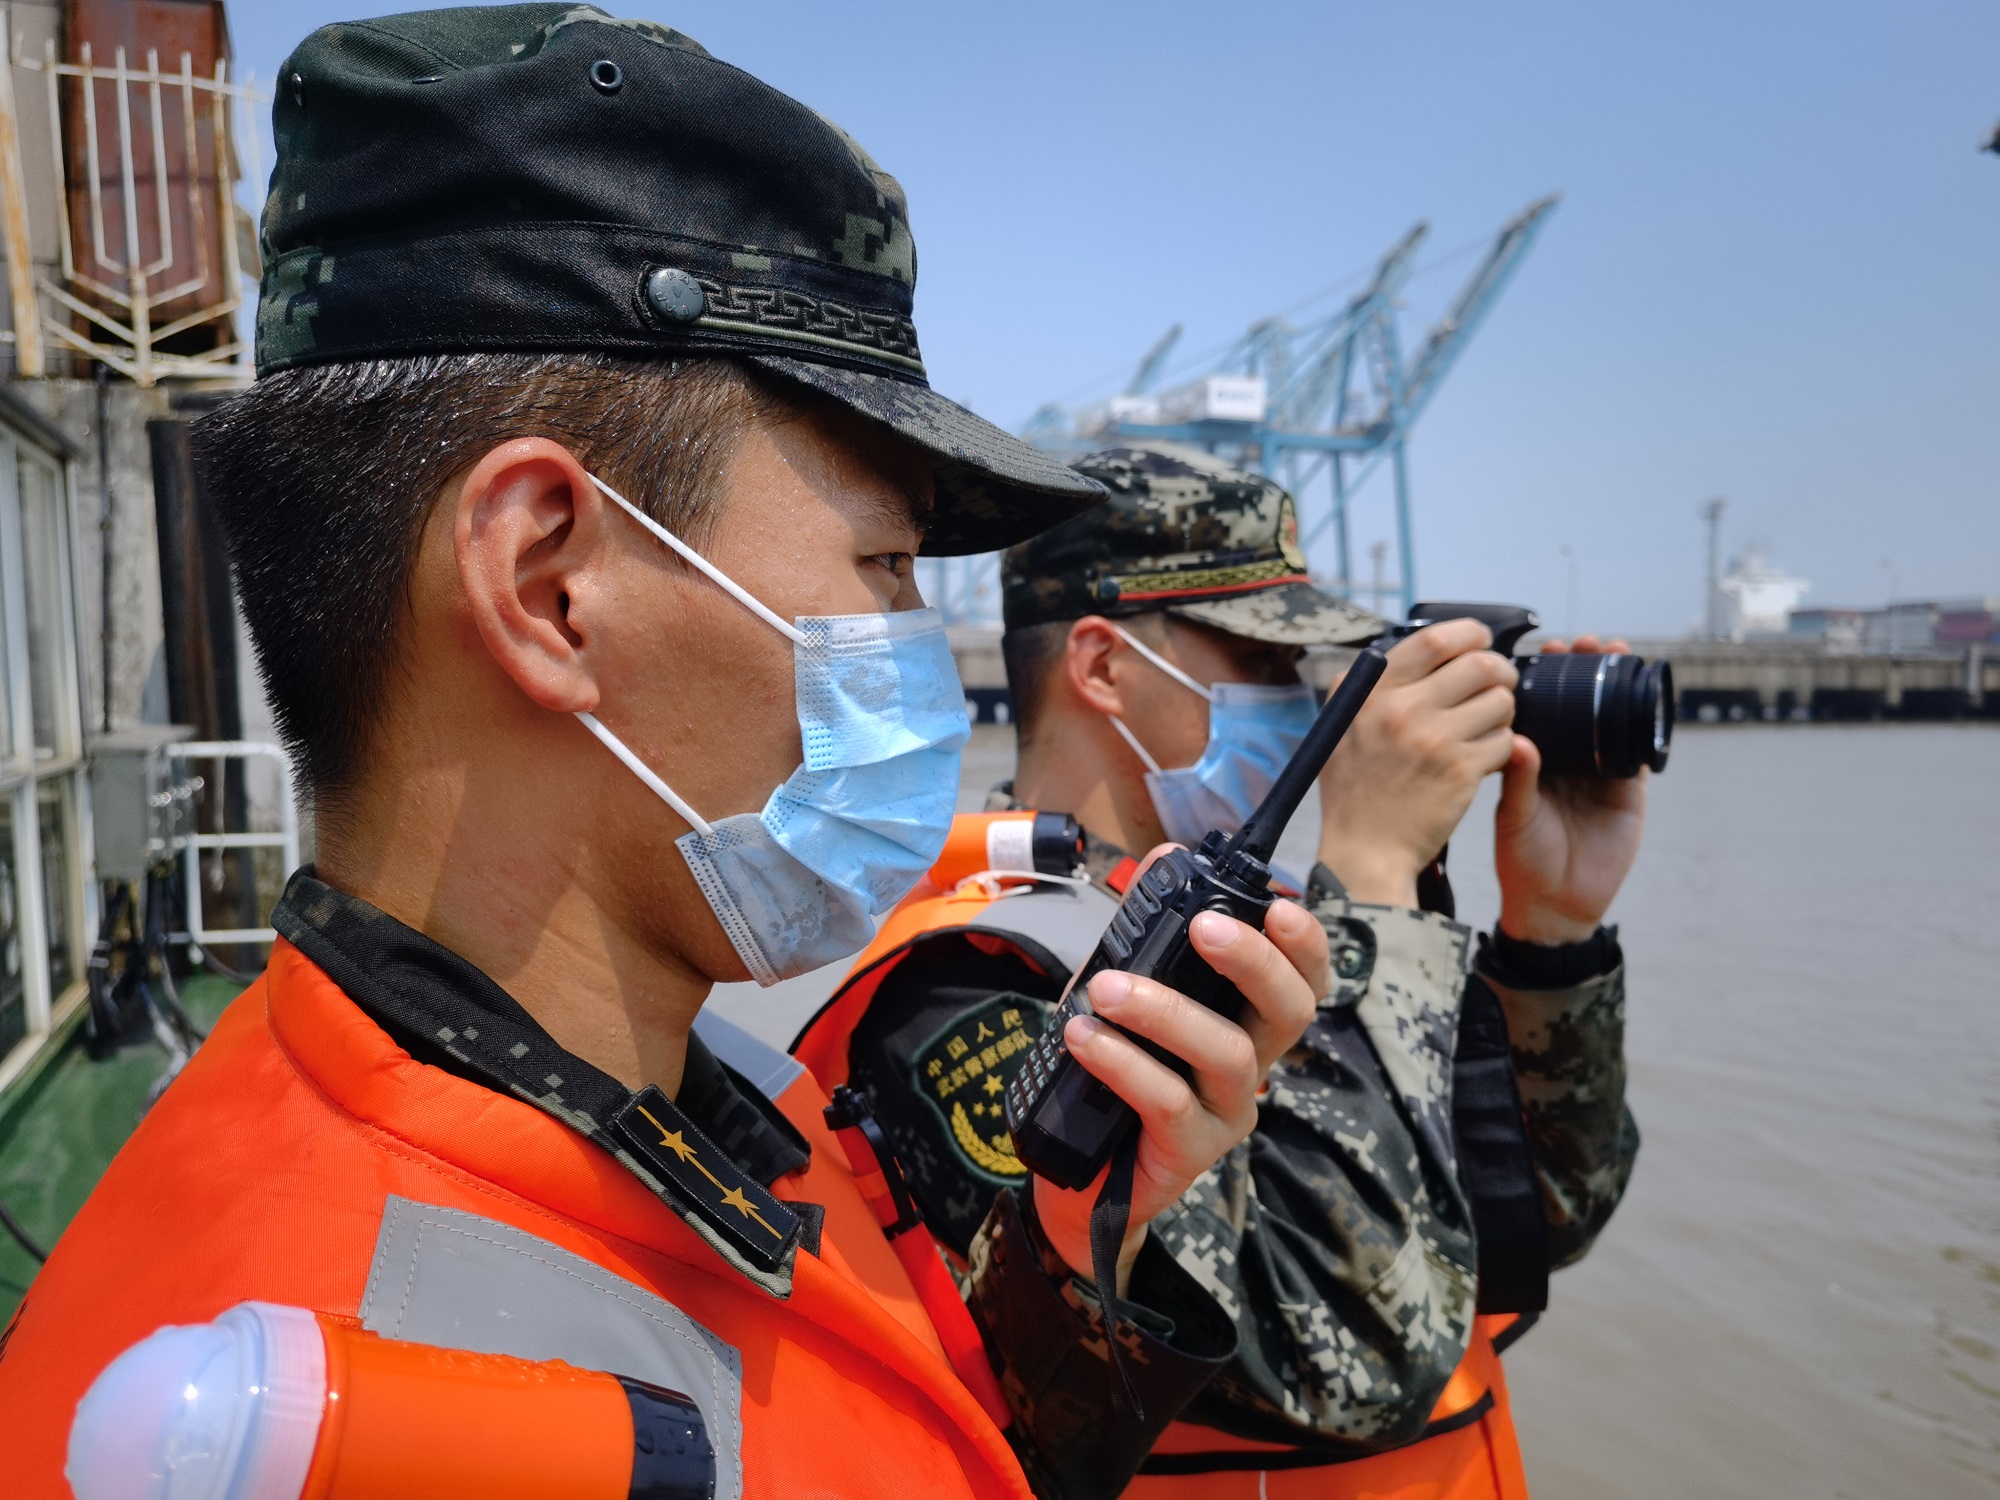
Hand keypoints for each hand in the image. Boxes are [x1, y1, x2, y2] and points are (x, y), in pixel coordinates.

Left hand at [1033, 854, 1326, 1294]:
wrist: (1081, 1170)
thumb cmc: (1115, 1068)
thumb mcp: (1130, 990)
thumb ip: (1149, 930)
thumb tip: (1166, 855)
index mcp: (1248, 1019)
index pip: (1304, 977)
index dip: (1305, 943)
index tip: (1279, 904)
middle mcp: (1253, 1064)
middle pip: (1290, 1011)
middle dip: (1254, 962)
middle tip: (1203, 926)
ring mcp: (1227, 1111)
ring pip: (1227, 1053)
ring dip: (1166, 1010)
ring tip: (1105, 987)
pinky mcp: (1190, 1150)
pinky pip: (1169, 1101)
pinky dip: (1124, 1062)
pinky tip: (1083, 1037)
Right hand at [1315, 619, 1517, 905]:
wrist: (1365, 851)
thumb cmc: (1355, 790)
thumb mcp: (1342, 727)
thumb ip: (1368, 687)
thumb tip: (1411, 652)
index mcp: (1373, 693)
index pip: (1433, 641)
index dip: (1468, 633)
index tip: (1480, 640)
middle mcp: (1402, 710)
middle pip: (1478, 665)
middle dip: (1499, 670)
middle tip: (1499, 683)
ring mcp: (1434, 741)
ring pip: (1499, 702)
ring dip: (1504, 710)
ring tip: (1489, 725)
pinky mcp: (1461, 772)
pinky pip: (1505, 741)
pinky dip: (1503, 746)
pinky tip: (1484, 758)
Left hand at [1495, 635, 1648, 943]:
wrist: (1557, 904)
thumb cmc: (1523, 861)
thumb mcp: (1514, 818)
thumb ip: (1518, 781)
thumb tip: (1517, 741)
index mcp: (1532, 760)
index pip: (1541, 707)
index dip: (1546, 677)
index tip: (1546, 648)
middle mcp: (1566, 759)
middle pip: (1579, 704)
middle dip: (1584, 669)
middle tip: (1583, 640)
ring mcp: (1599, 771)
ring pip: (1611, 718)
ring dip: (1616, 684)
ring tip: (1615, 650)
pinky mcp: (1629, 789)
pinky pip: (1640, 748)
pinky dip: (1644, 721)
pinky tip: (1645, 693)